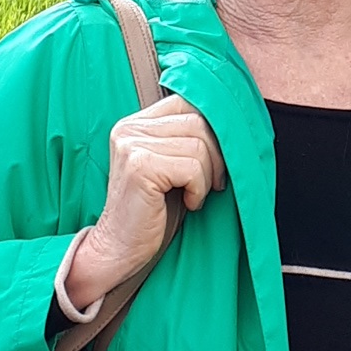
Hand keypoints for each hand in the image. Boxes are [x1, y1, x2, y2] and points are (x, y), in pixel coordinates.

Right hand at [62, 96, 223, 306]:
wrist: (119, 249)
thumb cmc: (152, 211)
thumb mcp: (171, 166)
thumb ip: (186, 138)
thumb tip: (231, 121)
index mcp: (135, 123)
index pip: (187, 101)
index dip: (213, 129)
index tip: (216, 160)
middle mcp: (129, 128)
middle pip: (199, 122)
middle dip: (217, 156)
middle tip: (211, 183)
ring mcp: (132, 145)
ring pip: (200, 146)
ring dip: (207, 177)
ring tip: (193, 195)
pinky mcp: (140, 167)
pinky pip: (193, 168)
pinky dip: (199, 190)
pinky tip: (187, 203)